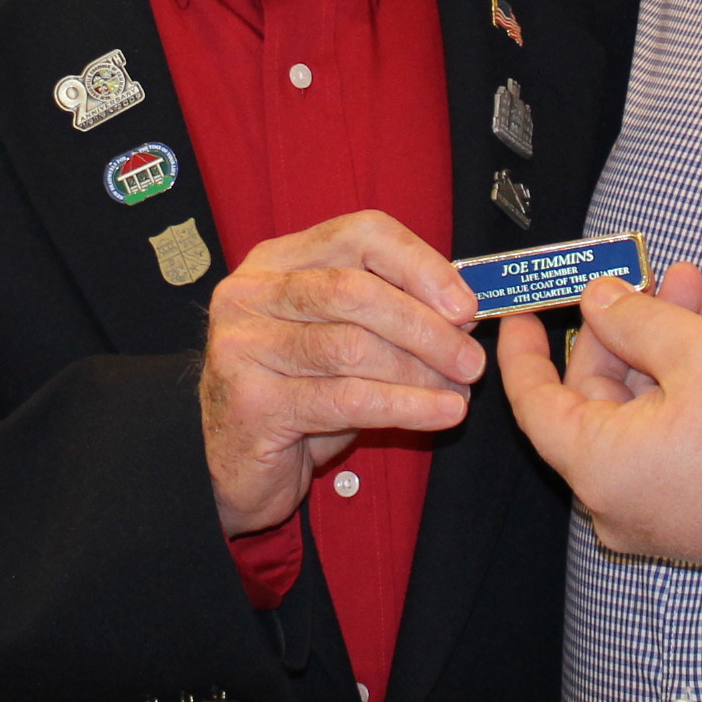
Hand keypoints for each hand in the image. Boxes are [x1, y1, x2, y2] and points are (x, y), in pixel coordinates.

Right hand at [200, 209, 482, 537]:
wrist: (231, 467)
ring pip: (352, 346)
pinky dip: (405, 406)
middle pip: (356, 290)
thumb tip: (463, 311)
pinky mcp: (252, 400)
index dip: (419, 264)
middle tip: (471, 360)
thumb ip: (387, 316)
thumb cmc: (296, 396)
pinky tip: (440, 414)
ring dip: (419, 372)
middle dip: (426, 326)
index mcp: (277, 261)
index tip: (465, 304)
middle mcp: (252, 292)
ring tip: (459, 393)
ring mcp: (244, 344)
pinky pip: (346, 398)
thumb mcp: (340, 341)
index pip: (359, 234)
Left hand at [500, 264, 701, 567]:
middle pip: (598, 400)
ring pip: (641, 415)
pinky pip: (668, 443)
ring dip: (664, 352)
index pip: (535, 403)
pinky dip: (683, 394)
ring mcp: (658, 513)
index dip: (525, 351)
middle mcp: (617, 502)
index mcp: (598, 468)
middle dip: (628, 330)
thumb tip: (602, 301)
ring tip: (700, 296)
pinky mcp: (696, 515)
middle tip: (657, 279)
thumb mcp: (694, 353)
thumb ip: (636, 320)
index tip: (524, 311)